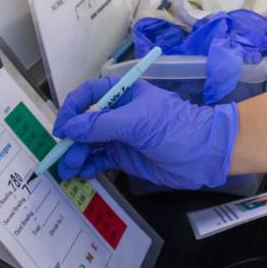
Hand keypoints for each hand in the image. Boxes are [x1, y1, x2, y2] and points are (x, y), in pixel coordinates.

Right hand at [53, 78, 237, 189]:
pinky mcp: (125, 156)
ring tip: (69, 170)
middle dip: (72, 139)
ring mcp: (122, 135)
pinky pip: (100, 159)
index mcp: (124, 93)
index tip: (62, 128)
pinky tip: (82, 173)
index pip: (89, 94)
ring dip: (76, 155)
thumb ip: (100, 125)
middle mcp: (119, 113)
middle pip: (86, 122)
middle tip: (62, 157)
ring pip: (90, 143)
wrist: (204, 154)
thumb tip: (69, 127)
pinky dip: (88, 166)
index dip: (72, 109)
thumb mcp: (136, 122)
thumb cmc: (174, 128)